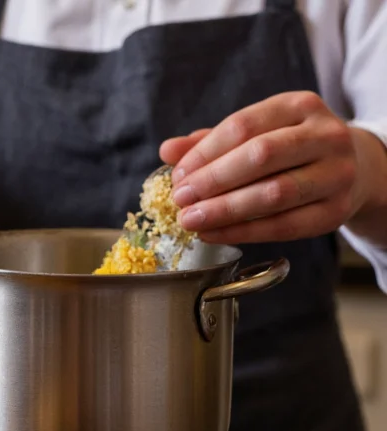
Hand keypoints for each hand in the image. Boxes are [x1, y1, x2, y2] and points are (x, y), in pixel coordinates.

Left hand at [159, 91, 363, 244]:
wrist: (353, 169)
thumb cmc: (291, 151)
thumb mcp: (257, 134)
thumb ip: (211, 141)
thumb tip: (167, 150)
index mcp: (299, 106)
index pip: (244, 126)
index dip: (205, 153)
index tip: (177, 175)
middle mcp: (325, 135)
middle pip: (261, 156)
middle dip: (213, 180)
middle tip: (180, 199)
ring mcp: (337, 174)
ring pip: (275, 193)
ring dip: (225, 210)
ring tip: (191, 220)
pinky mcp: (336, 211)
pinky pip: (284, 225)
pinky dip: (243, 232)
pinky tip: (213, 234)